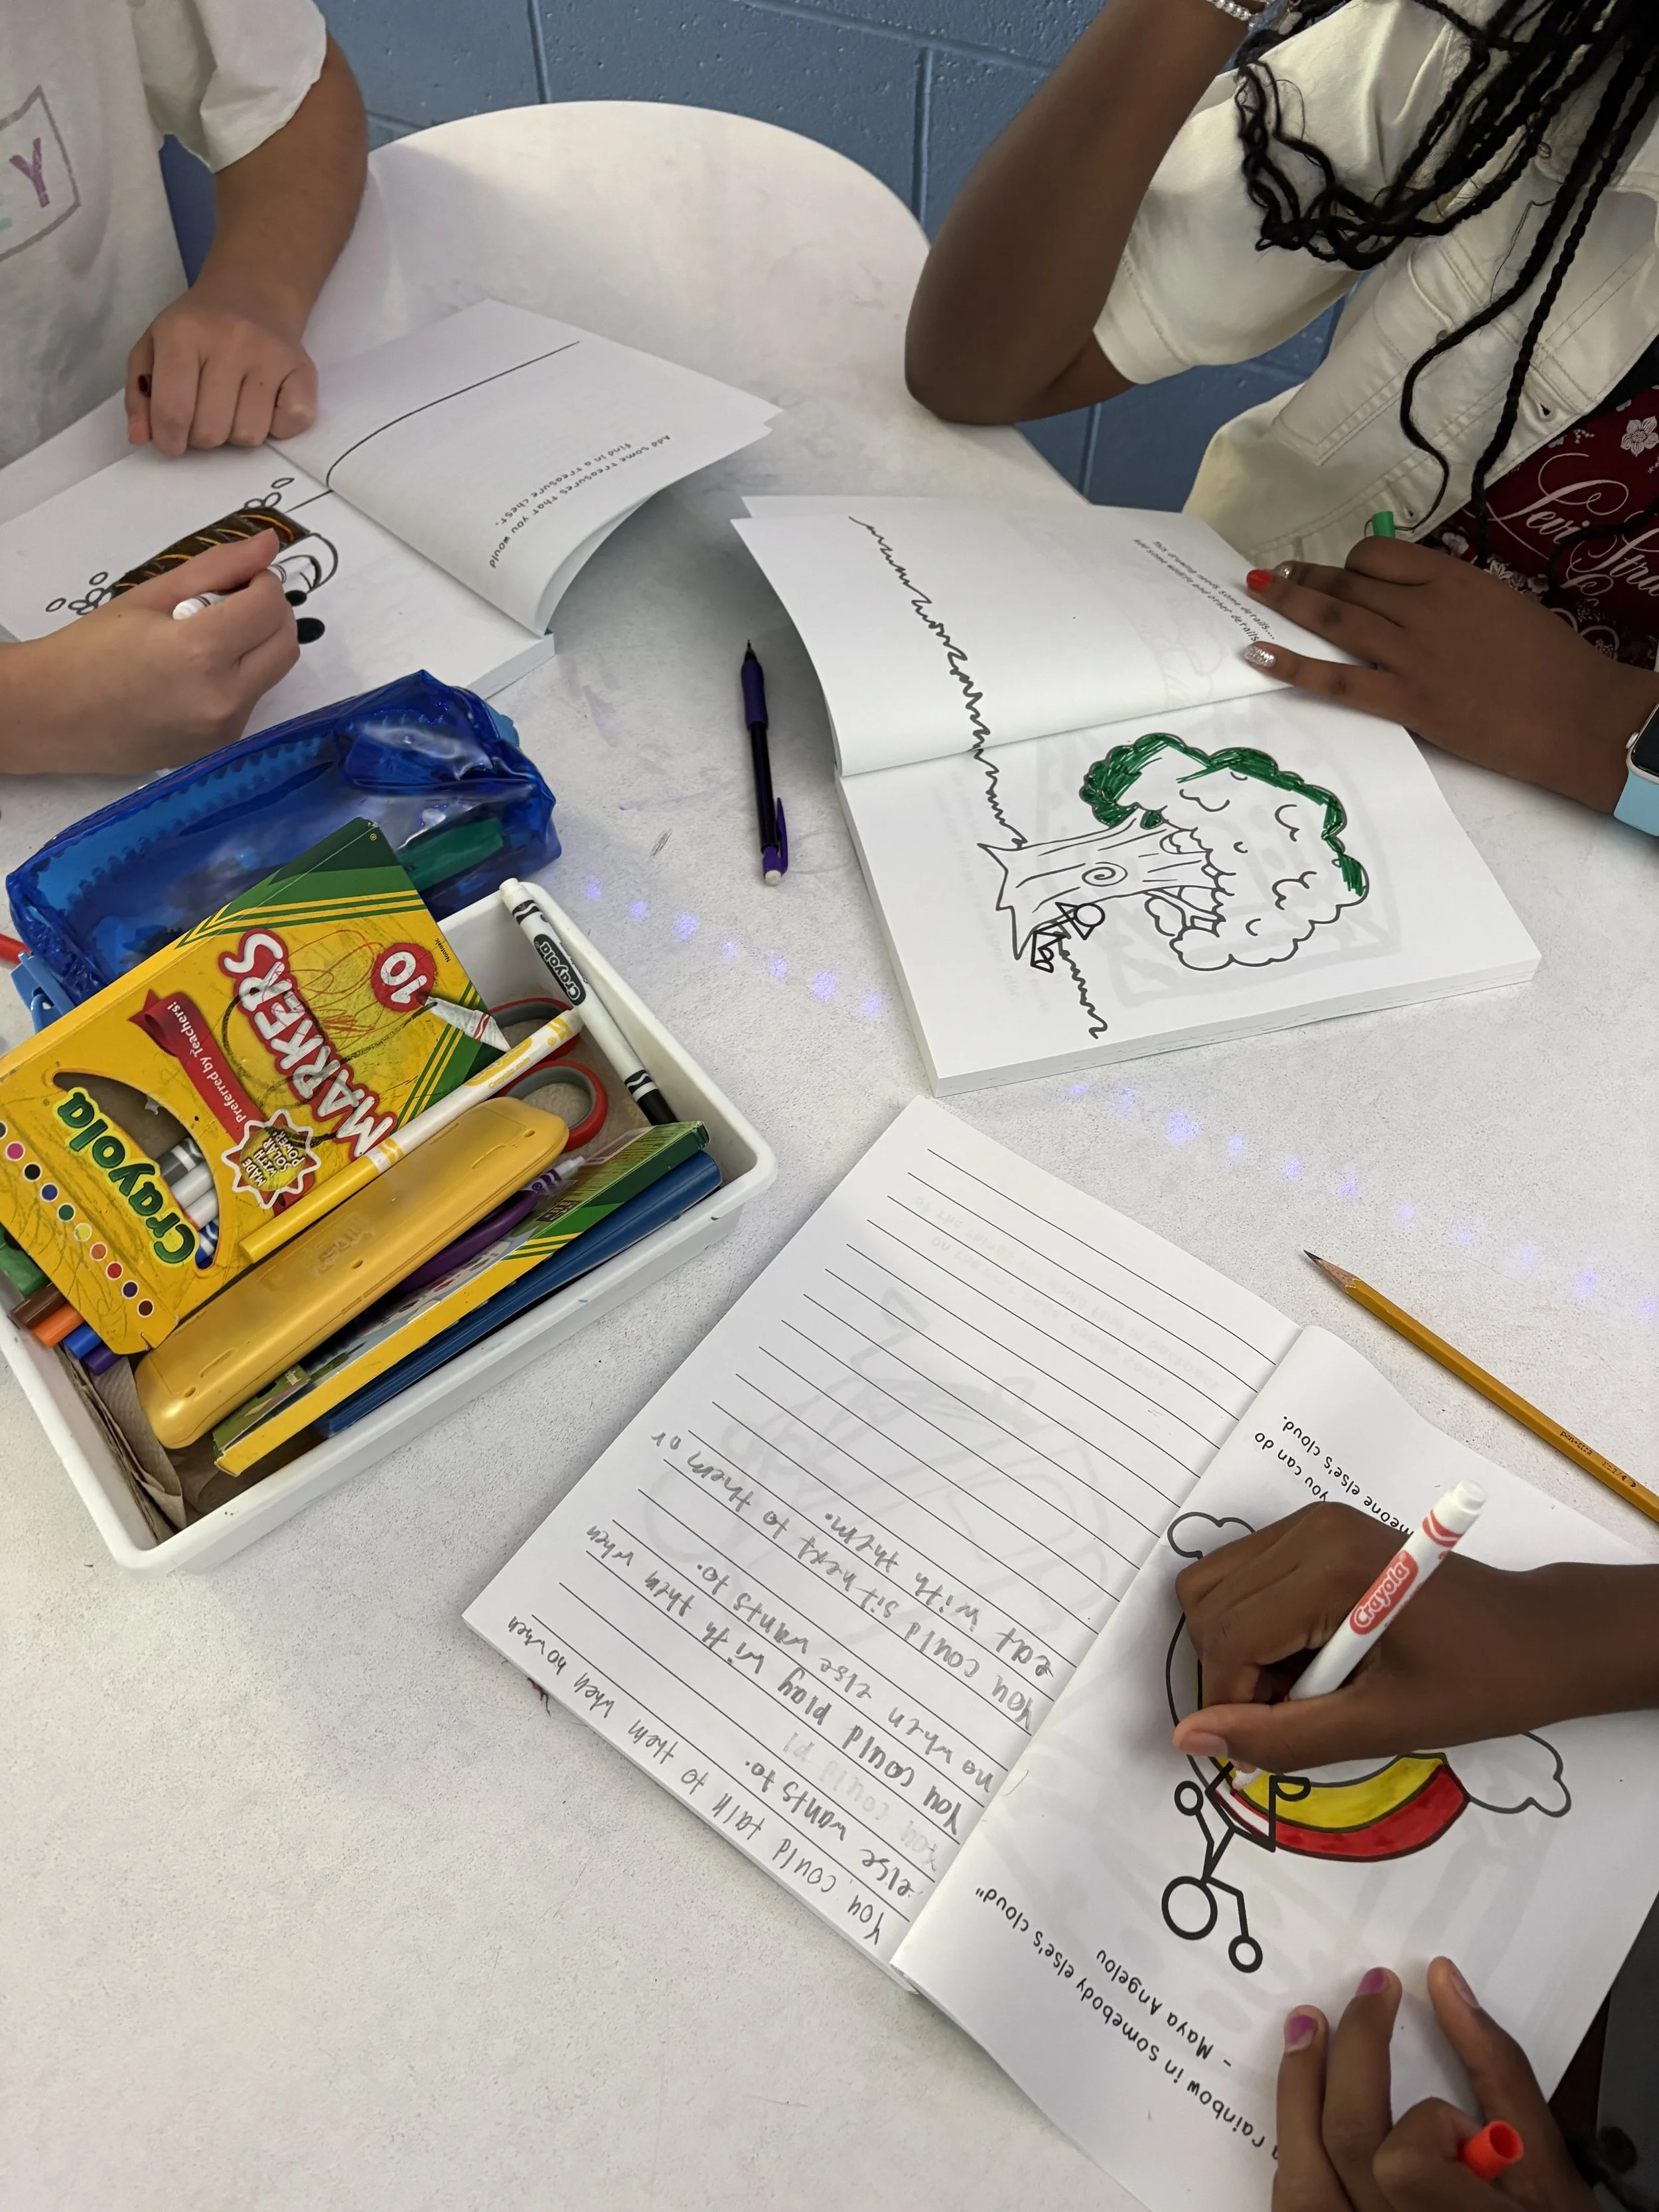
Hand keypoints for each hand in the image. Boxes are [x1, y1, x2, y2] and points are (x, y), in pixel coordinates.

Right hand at [0, 529, 297, 773]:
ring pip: (273, 673)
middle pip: (286, 644)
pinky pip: (252, 700)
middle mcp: (222, 696)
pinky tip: (196, 673)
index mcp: (200, 651)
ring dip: (257, 646)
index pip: (269, 607)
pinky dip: (239, 677)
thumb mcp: (151, 596)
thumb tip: (270, 544)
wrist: (54, 715)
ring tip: (207, 638)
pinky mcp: (220, 747)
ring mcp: (224, 728)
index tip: (242, 579)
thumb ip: (217, 568)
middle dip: (271, 613)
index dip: (264, 584)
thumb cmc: (93, 649)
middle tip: (234, 602)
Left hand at [126, 280, 317, 456]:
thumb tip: (140, 438)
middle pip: (212, 431)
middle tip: (204, 416)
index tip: (171, 442)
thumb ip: (140, 395)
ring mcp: (270, 354)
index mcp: (182, 333)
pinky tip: (266, 404)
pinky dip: (277, 427)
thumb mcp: (154, 348)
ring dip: (238, 432)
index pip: (173, 411)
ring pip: (249, 434)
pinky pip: (291, 424)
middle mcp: (230, 340)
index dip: (169, 440)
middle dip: (203, 436)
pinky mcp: (303, 369)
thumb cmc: (197, 328)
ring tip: (233, 406)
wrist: (251, 294)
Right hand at [1169, 1503, 1658, 1771]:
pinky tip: (1306, 1657)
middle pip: (1209, 1607)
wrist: (1541, 1636)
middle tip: (1292, 1716)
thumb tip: (1191, 1741)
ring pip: (1214, 1587)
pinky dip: (1254, 1624)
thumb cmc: (1479, 1685)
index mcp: (1332, 1571)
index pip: (1230, 1638)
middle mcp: (1311, 1529)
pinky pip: (1243, 1575)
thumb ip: (1283, 1737)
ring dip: (1237, 1649)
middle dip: (1230, 1676)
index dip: (1229, 1704)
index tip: (1262, 1748)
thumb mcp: (1383, 1726)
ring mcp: (1312, 1521)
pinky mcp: (1316, 1528)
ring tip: (1301, 1688)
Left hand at [1241, 538, 1656, 810]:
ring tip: (1258, 592)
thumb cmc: (1552, 664)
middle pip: (1349, 585)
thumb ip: (1457, 599)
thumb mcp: (1504, 607)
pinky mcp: (1405, 701)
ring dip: (1289, 603)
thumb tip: (1418, 598)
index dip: (1348, 561)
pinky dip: (1292, 665)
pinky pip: (1336, 681)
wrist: (1576, 714)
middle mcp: (1425, 609)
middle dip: (1306, 578)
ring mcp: (1411, 655)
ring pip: (1335, 620)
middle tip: (1274, 575)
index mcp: (1455, 579)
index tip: (1334, 568)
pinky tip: (1258, 654)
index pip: (1381, 555)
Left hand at [1275, 1957, 1595, 2209]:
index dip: (1432, 2126)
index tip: (1456, 2107)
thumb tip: (1444, 1980)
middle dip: (1356, 2054)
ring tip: (1307, 2024)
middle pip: (1350, 2145)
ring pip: (1302, 2181)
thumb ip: (1500, 2074)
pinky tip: (1306, 2100)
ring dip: (1299, 2089)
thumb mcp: (1547, 2168)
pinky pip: (1295, 2203)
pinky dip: (1298, 2143)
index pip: (1407, 2165)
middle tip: (1376, 1988)